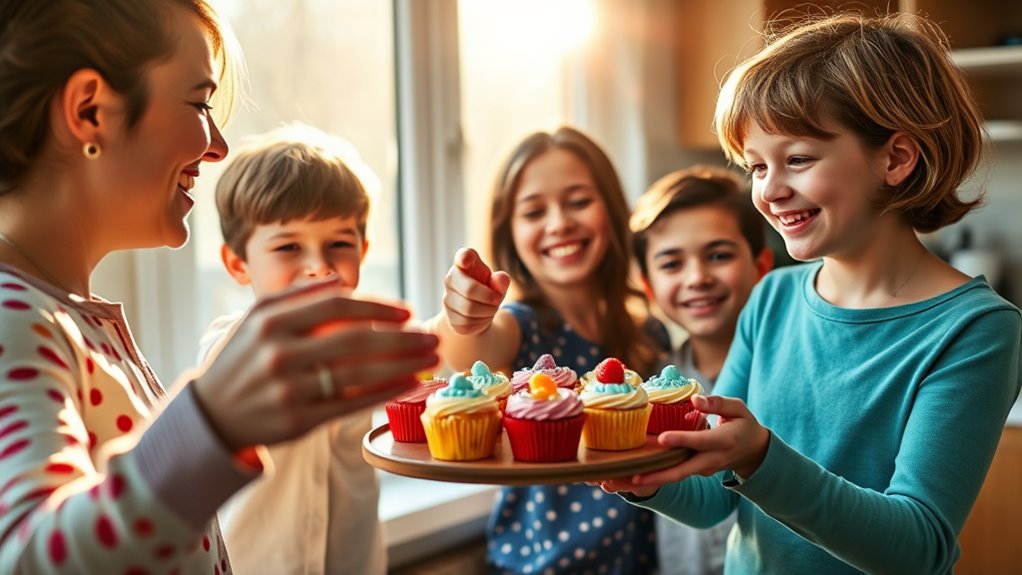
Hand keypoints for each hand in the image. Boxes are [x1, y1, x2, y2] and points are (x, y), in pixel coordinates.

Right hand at [193, 280, 439, 450]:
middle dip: (402, 338)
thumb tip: (339, 280)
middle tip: (431, 337)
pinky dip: (384, 393)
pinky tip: (408, 384)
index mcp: (270, 321)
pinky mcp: (297, 421)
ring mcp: (288, 389)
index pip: (336, 305)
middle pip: (355, 340)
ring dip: (402, 365)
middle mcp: (278, 353)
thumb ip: (294, 297)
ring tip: (429, 359)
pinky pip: (350, 404)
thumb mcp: (254, 320)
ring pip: (358, 374)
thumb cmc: (241, 361)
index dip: (377, 307)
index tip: (407, 312)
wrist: (209, 416)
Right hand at [442, 247, 510, 335]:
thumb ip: (501, 280)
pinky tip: (482, 317)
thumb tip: (501, 279)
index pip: (463, 256)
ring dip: (487, 311)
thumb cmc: (488, 290)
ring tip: (491, 308)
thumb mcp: (497, 284)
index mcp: (464, 264)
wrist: (478, 312)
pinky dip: (481, 322)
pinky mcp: (449, 318)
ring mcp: (447, 299)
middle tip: (498, 299)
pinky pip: (467, 323)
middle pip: (469, 289)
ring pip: (469, 309)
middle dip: (488, 297)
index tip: (466, 260)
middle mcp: (451, 279)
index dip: (464, 258)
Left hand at [595, 395, 769, 494]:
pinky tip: (630, 479)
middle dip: (657, 476)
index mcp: (722, 442)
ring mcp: (702, 470)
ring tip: (623, 482)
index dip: (681, 440)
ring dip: (650, 481)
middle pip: (681, 471)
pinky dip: (654, 478)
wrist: (754, 453)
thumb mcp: (739, 409)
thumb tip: (695, 399)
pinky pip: (673, 475)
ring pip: (674, 477)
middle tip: (633, 478)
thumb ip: (718, 403)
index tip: (662, 439)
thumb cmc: (744, 425)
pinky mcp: (694, 472)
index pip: (698, 442)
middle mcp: (710, 460)